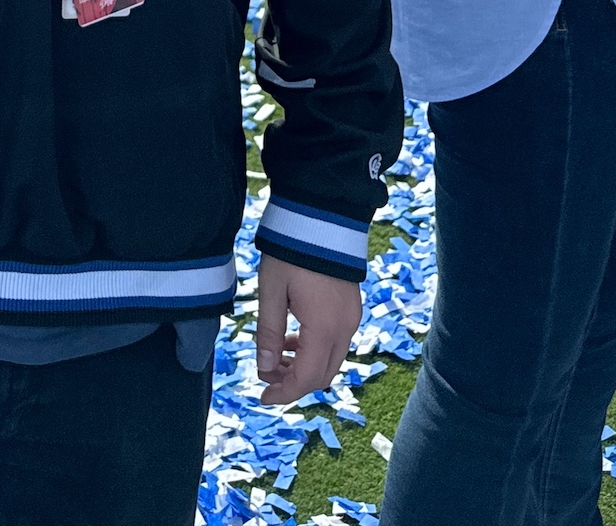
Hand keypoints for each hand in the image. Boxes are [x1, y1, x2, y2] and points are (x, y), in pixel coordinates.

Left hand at [255, 256, 361, 406]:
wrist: (322, 217)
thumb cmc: (292, 252)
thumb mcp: (272, 290)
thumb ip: (268, 332)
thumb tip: (264, 368)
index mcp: (325, 328)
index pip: (307, 378)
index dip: (285, 393)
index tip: (264, 398)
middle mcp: (345, 328)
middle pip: (323, 374)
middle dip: (294, 382)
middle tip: (267, 377)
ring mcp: (352, 317)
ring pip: (331, 359)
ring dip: (304, 366)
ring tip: (275, 356)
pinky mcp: (351, 307)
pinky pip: (336, 342)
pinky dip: (315, 350)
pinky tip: (293, 339)